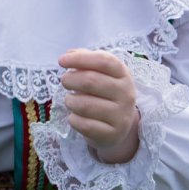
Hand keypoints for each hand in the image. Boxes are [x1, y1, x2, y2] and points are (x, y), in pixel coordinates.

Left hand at [59, 49, 139, 163]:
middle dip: (69, 79)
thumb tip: (68, 56)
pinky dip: (73, 119)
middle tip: (64, 82)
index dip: (80, 58)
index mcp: (123, 75)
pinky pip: (82, 124)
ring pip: (83, 104)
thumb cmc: (102, 93)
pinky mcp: (113, 134)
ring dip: (70, 101)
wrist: (116, 127)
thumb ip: (84, 60)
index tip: (62, 61)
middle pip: (90, 80)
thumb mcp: (99, 74)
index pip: (104, 61)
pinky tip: (77, 117)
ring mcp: (122, 115)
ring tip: (72, 101)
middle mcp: (127, 94)